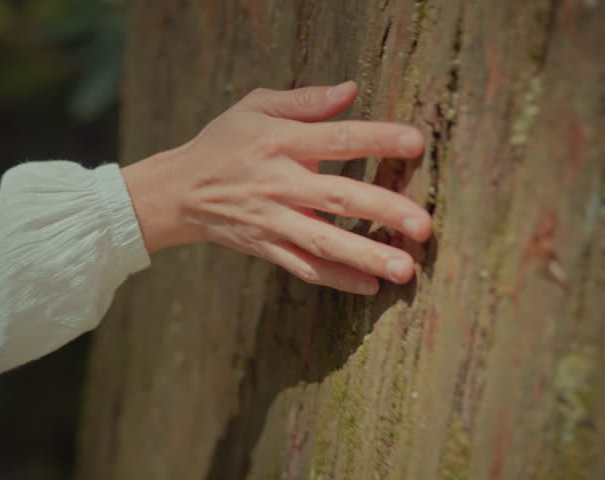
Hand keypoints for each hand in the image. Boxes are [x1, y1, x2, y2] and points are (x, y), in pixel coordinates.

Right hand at [121, 81, 431, 294]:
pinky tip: (370, 287)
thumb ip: (305, 100)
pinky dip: (336, 279)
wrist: (180, 192)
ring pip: (324, 242)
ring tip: (405, 269)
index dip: (376, 140)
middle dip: (382, 211)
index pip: (336, 139)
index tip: (415, 143)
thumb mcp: (255, 107)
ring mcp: (273, 221)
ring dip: (365, 256)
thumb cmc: (224, 143)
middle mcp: (279, 184)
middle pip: (337, 198)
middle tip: (424, 225)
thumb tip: (352, 90)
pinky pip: (304, 268)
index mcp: (280, 143)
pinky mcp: (267, 248)